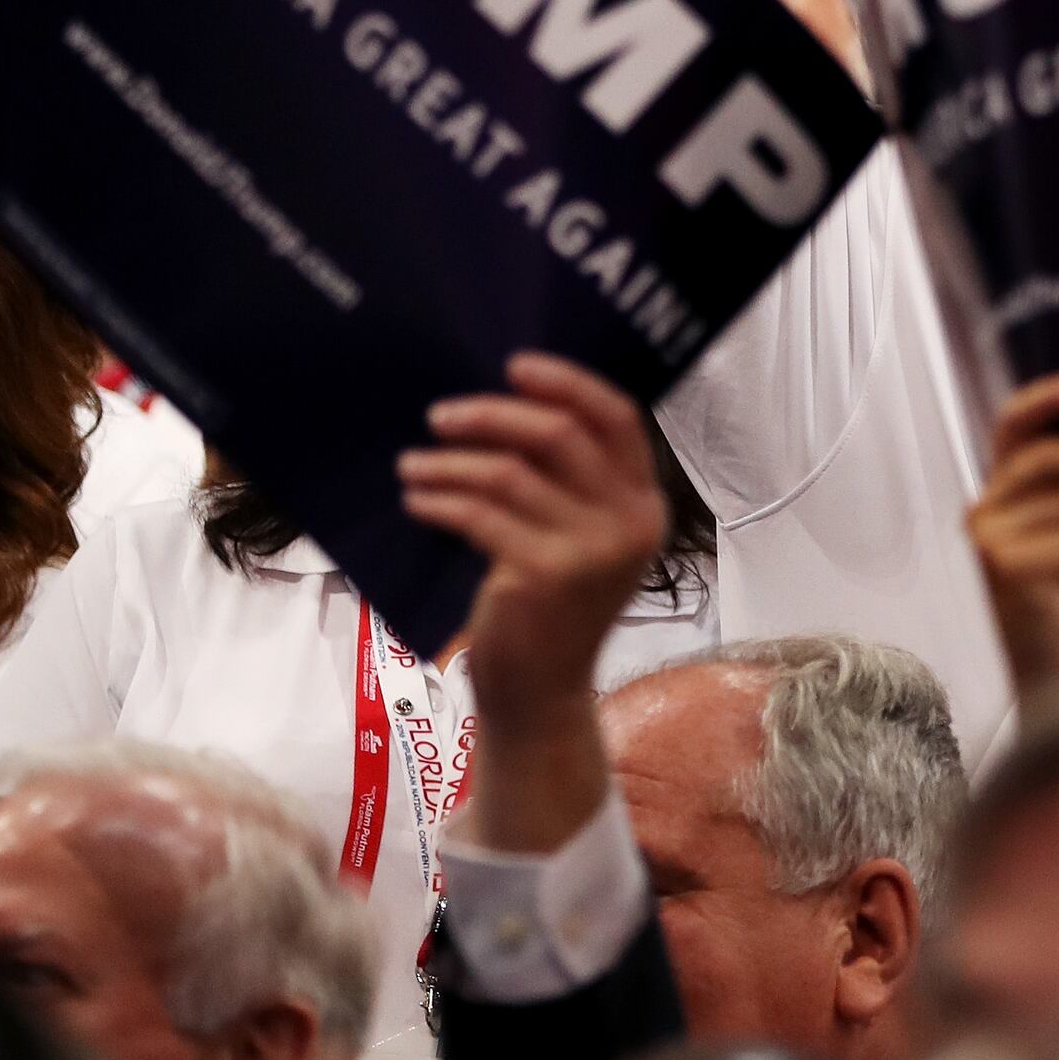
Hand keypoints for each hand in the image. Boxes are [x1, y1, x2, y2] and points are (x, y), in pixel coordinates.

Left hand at [404, 354, 669, 725]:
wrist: (540, 693)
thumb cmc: (550, 609)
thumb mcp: (581, 539)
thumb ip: (568, 483)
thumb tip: (504, 409)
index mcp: (646, 504)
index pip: (620, 418)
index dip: (568, 382)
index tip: (513, 366)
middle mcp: (630, 523)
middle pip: (559, 434)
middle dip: (492, 415)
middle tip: (439, 416)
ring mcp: (591, 551)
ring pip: (509, 473)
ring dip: (450, 462)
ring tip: (412, 466)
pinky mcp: (545, 575)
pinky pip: (480, 515)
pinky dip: (440, 501)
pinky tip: (417, 500)